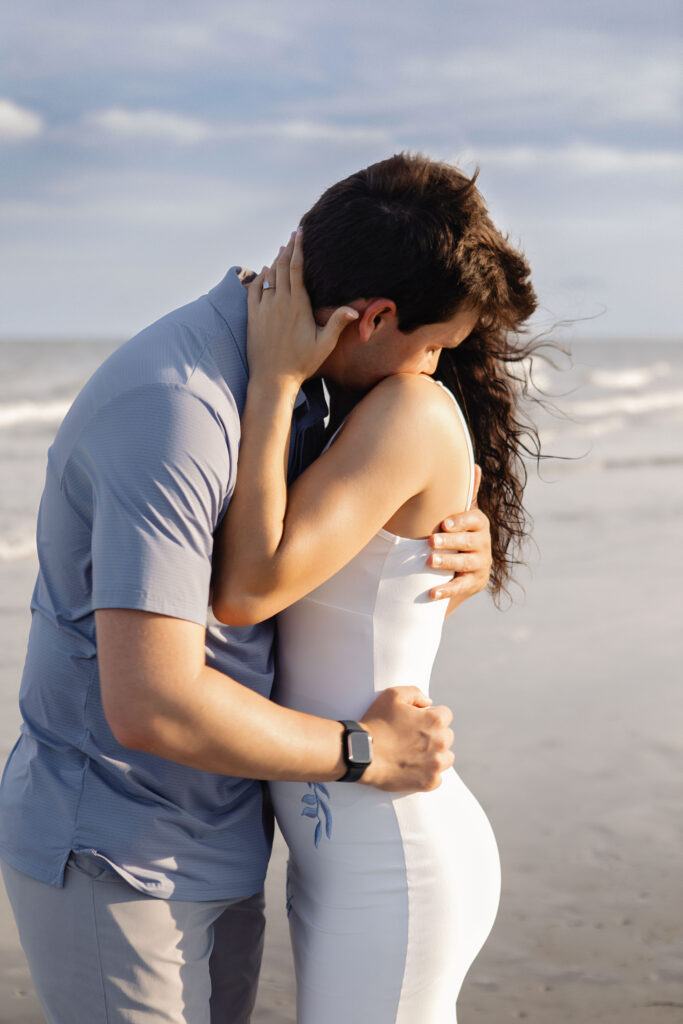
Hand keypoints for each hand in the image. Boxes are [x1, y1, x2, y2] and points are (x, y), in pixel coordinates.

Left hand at [247, 229, 357, 388]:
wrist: (272, 378)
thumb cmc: (301, 363)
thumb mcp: (324, 345)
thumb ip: (337, 324)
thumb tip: (353, 310)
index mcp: (297, 305)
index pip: (296, 269)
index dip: (298, 248)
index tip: (300, 233)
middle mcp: (279, 302)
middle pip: (282, 267)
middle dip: (288, 249)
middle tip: (293, 235)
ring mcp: (263, 308)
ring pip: (269, 276)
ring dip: (276, 261)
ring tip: (282, 250)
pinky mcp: (253, 317)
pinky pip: (254, 289)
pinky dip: (260, 277)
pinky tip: (265, 271)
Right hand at [358, 686, 453, 791]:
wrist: (362, 753)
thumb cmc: (377, 723)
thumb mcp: (393, 695)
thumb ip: (415, 693)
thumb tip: (429, 702)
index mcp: (436, 720)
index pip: (445, 715)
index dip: (430, 716)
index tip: (418, 722)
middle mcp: (441, 742)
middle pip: (447, 736)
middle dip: (434, 735)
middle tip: (413, 738)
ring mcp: (436, 764)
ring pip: (446, 758)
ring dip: (436, 755)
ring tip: (415, 754)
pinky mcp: (430, 782)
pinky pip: (438, 777)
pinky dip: (428, 774)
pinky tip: (413, 769)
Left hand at [426, 465, 491, 606]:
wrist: (458, 566)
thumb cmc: (455, 533)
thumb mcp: (460, 514)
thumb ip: (466, 494)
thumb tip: (474, 464)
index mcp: (479, 524)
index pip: (474, 520)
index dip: (460, 522)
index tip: (443, 524)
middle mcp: (484, 543)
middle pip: (469, 542)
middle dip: (449, 542)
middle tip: (430, 542)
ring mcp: (481, 564)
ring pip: (465, 563)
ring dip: (447, 562)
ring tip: (429, 562)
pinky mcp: (475, 582)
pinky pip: (460, 586)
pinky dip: (445, 590)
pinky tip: (431, 593)